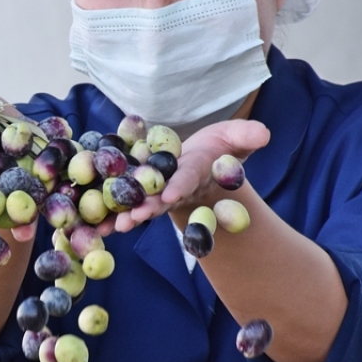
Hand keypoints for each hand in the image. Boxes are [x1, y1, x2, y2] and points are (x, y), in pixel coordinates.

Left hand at [111, 119, 270, 233]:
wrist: (198, 162)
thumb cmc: (217, 148)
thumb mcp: (233, 137)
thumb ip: (245, 136)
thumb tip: (264, 133)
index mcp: (195, 171)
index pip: (188, 178)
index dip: (181, 186)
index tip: (172, 194)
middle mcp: (175, 187)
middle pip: (161, 198)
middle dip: (149, 208)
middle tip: (135, 217)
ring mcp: (158, 193)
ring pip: (142, 205)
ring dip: (128, 216)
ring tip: (115, 227)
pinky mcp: (142, 194)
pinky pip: (125, 205)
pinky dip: (111, 216)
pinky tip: (97, 227)